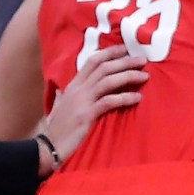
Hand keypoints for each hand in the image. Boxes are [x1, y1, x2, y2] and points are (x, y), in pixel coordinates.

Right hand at [41, 43, 148, 173]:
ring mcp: (82, 101)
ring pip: (108, 81)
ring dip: (129, 76)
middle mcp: (77, 89)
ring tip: (145, 76)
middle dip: (124, 61)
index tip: (126, 48)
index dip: (110, 53)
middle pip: (104, 67)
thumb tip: (62, 90)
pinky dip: (125, 98)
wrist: (49, 146)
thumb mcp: (60, 106)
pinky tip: (137, 98)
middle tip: (143, 59)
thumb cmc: (58, 128)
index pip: (93, 61)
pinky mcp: (86, 115)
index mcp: (73, 85)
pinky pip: (109, 101)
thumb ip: (64, 96)